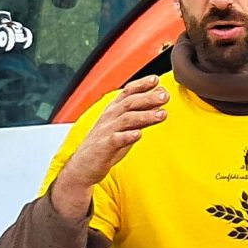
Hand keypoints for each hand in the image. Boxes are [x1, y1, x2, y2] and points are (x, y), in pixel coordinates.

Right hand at [49, 76, 166, 219]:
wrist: (83, 166)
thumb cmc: (105, 145)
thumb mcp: (122, 127)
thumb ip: (138, 116)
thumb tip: (158, 104)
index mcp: (113, 110)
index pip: (127, 92)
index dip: (141, 85)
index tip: (156, 80)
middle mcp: (109, 117)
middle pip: (129, 103)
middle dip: (148, 98)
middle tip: (164, 95)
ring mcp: (106, 131)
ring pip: (126, 119)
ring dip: (145, 115)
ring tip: (162, 114)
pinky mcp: (104, 147)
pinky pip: (116, 139)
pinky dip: (128, 136)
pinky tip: (139, 134)